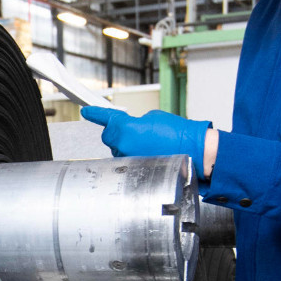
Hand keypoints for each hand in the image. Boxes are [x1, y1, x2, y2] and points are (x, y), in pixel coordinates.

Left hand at [80, 107, 209, 160]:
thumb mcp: (153, 117)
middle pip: (109, 136)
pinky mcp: (134, 169)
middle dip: (118, 132)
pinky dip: (134, 155)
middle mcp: (123, 145)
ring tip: (148, 143)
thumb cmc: (178, 133)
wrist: (193, 150)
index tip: (87, 112)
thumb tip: (129, 128)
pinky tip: (149, 153)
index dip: (95, 114)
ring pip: (118, 149)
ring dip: (127, 145)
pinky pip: (127, 159)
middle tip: (135, 130)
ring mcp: (128, 159)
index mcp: (126, 128)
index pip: (106, 118)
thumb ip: (135, 121)